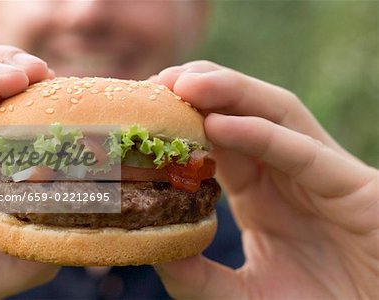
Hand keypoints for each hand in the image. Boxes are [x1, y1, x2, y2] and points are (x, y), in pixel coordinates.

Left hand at [151, 61, 378, 298]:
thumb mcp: (243, 295)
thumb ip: (200, 277)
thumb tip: (153, 250)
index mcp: (260, 192)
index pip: (219, 140)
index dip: (184, 120)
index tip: (145, 108)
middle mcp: (287, 174)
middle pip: (244, 113)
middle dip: (204, 90)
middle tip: (158, 80)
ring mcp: (321, 174)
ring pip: (276, 114)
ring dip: (230, 92)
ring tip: (184, 83)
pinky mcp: (353, 187)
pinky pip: (303, 152)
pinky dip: (262, 135)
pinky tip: (220, 124)